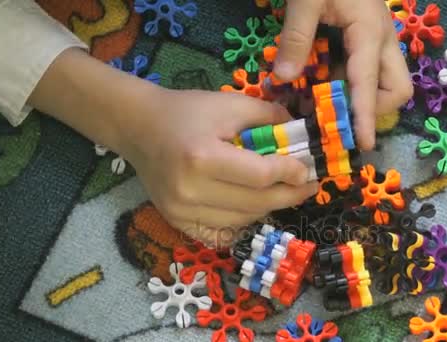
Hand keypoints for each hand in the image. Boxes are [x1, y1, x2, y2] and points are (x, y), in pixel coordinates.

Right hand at [28, 49, 317, 246]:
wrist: (139, 128)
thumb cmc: (186, 111)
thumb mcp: (229, 104)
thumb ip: (269, 116)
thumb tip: (301, 134)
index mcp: (202, 157)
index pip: (260, 175)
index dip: (290, 173)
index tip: (308, 169)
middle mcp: (190, 191)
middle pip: (256, 203)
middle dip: (289, 195)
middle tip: (308, 186)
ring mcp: (181, 212)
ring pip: (243, 220)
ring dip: (268, 207)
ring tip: (281, 191)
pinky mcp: (177, 222)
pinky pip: (222, 232)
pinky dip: (243, 221)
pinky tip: (254, 206)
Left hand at [273, 0, 412, 149]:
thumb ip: (296, 38)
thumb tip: (285, 80)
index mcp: (370, 32)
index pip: (370, 84)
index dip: (366, 117)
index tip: (362, 145)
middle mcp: (383, 40)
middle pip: (397, 89)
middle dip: (374, 109)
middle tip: (340, 116)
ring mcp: (378, 39)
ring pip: (385, 82)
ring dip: (359, 99)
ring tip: (323, 104)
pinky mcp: (368, 37)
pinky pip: (365, 70)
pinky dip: (347, 83)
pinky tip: (320, 82)